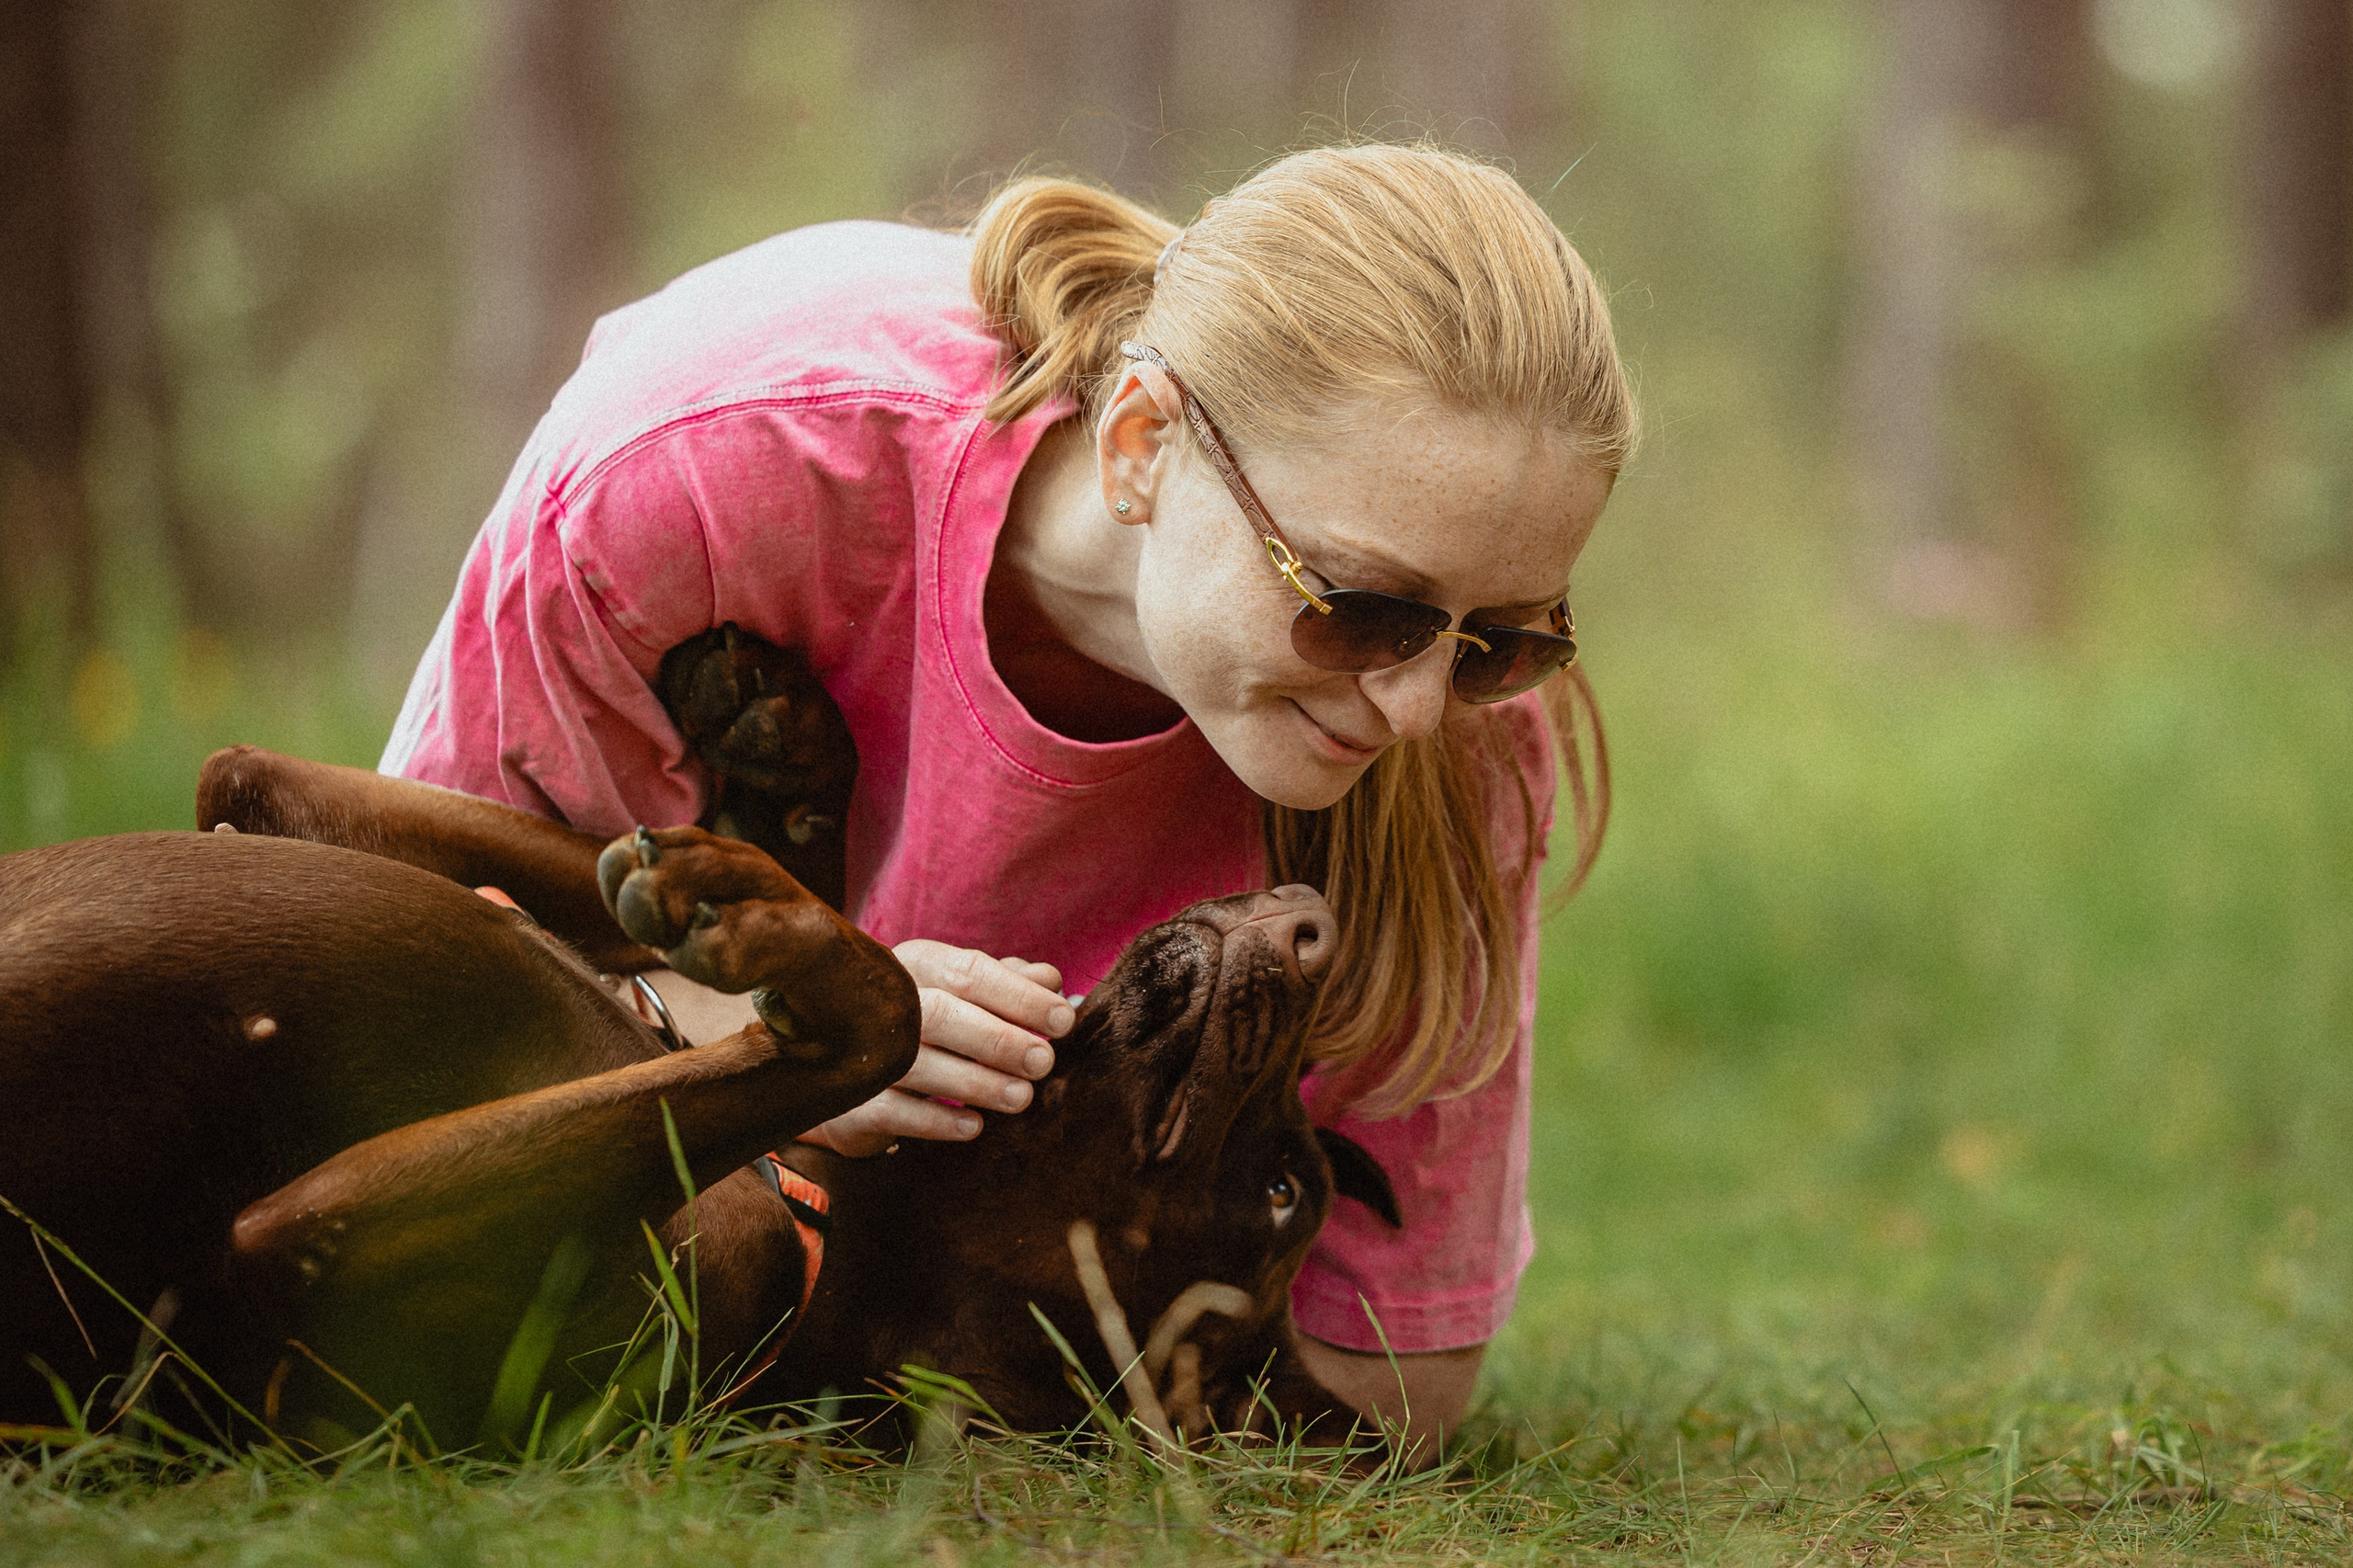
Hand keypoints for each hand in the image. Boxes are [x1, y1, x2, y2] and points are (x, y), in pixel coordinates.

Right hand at [799, 941, 1073, 1157]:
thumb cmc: (922, 1024)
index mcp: (914, 965)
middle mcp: (881, 1003)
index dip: (1019, 995)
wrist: (844, 1071)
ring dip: (976, 1081)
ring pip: (918, 1062)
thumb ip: (1006, 983)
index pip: (969, 971)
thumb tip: (1051, 978)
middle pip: (941, 1013)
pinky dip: (937, 1119)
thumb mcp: (961, 994)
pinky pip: (894, 1110)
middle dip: (999, 1039)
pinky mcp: (849, 1100)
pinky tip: (975, 1125)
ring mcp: (860, 1052)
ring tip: (1021, 1097)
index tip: (1063, 1020)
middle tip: (1043, 1062)